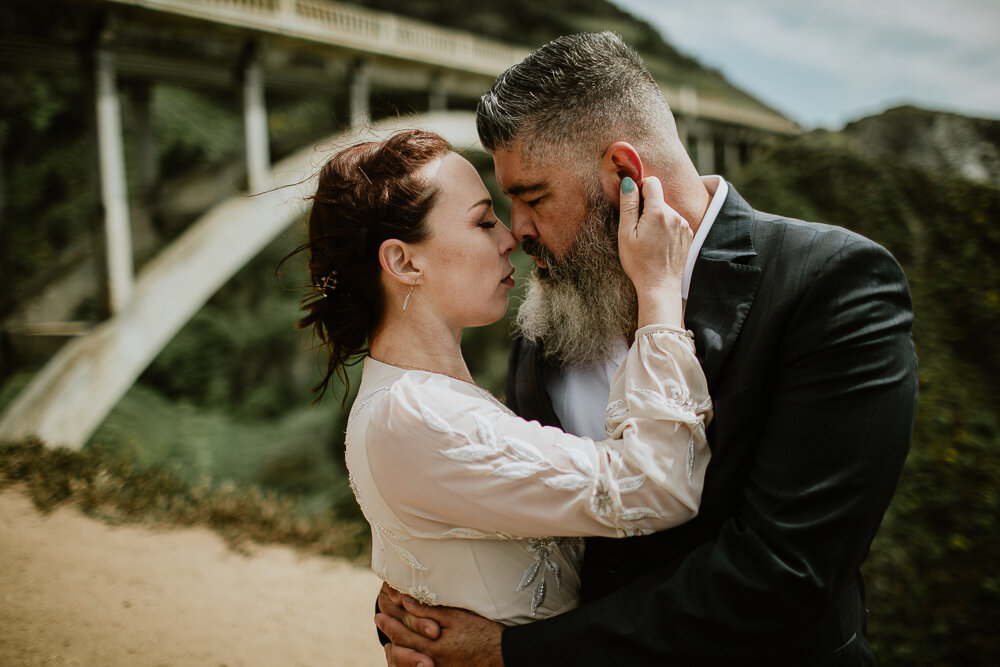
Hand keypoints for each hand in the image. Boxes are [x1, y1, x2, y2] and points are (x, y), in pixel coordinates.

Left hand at [375, 589, 503, 666]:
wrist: (503, 654)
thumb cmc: (482, 632)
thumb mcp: (456, 616)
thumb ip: (429, 610)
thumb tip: (406, 601)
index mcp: (433, 646)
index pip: (403, 634)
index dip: (389, 624)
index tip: (378, 614)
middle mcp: (432, 660)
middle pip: (403, 649)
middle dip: (390, 634)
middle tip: (379, 621)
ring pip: (410, 659)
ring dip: (398, 649)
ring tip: (389, 640)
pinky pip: (422, 666)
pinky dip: (411, 659)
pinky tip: (410, 653)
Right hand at [617, 176, 691, 327]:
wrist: (660, 286)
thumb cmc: (639, 263)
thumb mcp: (626, 233)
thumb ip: (628, 205)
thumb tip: (628, 181)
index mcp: (658, 212)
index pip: (652, 182)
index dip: (640, 189)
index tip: (633, 204)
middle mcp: (675, 215)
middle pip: (658, 198)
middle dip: (646, 207)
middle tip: (638, 229)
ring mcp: (684, 225)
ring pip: (666, 210)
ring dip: (656, 218)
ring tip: (649, 240)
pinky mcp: (688, 234)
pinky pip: (674, 221)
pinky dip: (665, 227)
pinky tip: (659, 244)